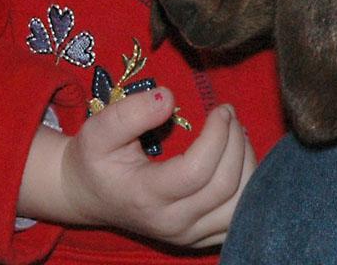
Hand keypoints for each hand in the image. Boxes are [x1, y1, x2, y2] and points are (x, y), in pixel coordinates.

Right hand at [20, 89, 254, 246]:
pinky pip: (240, 218)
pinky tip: (236, 157)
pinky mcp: (200, 238)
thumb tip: (168, 97)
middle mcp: (172, 224)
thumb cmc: (95, 158)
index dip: (217, 135)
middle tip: (228, 112)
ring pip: (240, 207)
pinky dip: (248, 185)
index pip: (197, 171)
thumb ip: (130, 113)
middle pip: (225, 187)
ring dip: (246, 164)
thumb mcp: (98, 129)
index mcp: (146, 197)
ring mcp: (188, 236)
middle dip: (235, 142)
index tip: (220, 108)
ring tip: (235, 133)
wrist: (87, 195)